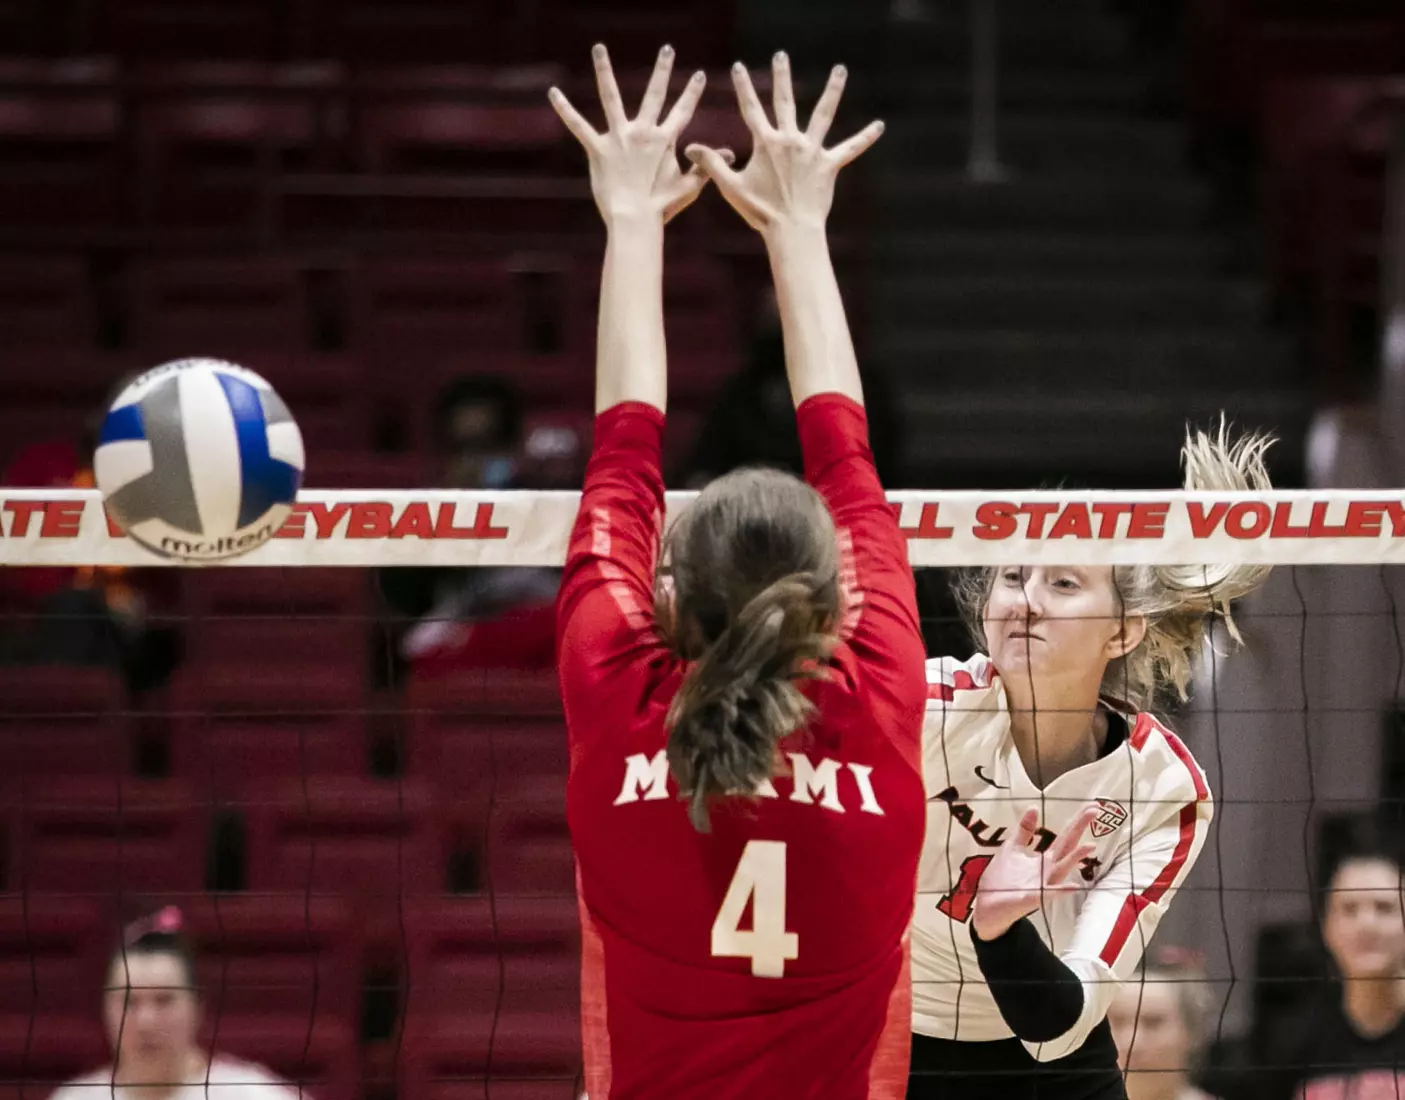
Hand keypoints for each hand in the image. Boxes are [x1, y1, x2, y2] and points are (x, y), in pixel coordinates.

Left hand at [549, 44, 724, 226]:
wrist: (635, 219)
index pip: (682, 111)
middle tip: (667, 49)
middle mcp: (643, 133)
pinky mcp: (598, 149)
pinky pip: (578, 125)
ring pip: (611, 97)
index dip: (691, 93)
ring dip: (604, 70)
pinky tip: (553, 92)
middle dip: (663, 70)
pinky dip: (565, 109)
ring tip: (599, 47)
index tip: (698, 74)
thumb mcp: (690, 187)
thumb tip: (731, 154)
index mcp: (665, 141)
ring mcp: (619, 138)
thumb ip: (706, 167)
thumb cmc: (661, 207)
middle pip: (654, 95)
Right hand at [684, 52, 883, 236]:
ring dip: (832, 91)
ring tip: (840, 70)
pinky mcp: (829, 165)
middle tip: (781, 56)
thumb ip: (710, 164)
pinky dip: (865, 138)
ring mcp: (812, 151)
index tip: (739, 67)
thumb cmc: (760, 212)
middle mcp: (789, 141)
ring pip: (823, 115)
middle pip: (785, 102)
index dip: (743, 87)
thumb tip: (688, 147)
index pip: (751, 109)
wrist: (791, 230)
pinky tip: (880, 126)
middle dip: (781, 77)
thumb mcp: (730, 187)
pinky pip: (850, 149)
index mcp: (765, 143)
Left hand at [971, 805, 1098, 941]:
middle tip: (1095, 810)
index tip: (1093, 806)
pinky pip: (1048, 894)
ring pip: (1062, 870)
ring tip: (1090, 846)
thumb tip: (1034, 808)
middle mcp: (1048, 872)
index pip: (1065, 837)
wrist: (988, 906)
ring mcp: (1042, 885)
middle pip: (1068, 847)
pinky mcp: (1032, 898)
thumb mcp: (1013, 848)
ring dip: (1075, 859)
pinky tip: (1072, 886)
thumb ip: (1025, 831)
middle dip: (1080, 829)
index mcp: (1044, 860)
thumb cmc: (1002, 879)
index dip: (1078, 821)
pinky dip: (1060, 891)